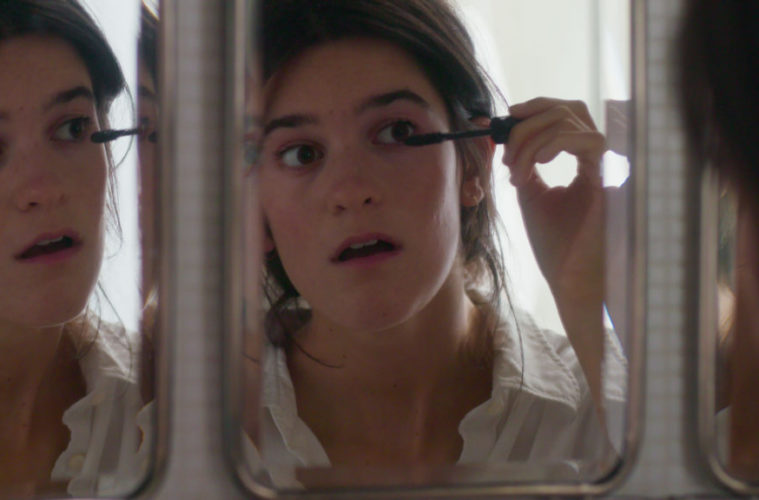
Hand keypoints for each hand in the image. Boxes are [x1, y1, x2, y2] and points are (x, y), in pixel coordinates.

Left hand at [502, 97, 606, 403]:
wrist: (568, 277)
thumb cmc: (555, 243)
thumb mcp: (531, 194)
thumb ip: (522, 163)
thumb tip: (503, 136)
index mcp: (583, 161)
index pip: (565, 115)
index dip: (536, 107)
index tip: (506, 119)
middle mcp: (597, 158)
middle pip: (569, 108)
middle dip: (530, 118)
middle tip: (506, 145)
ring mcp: (605, 166)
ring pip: (570, 121)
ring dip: (531, 140)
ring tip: (516, 172)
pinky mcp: (608, 178)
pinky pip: (585, 141)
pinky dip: (550, 146)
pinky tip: (533, 168)